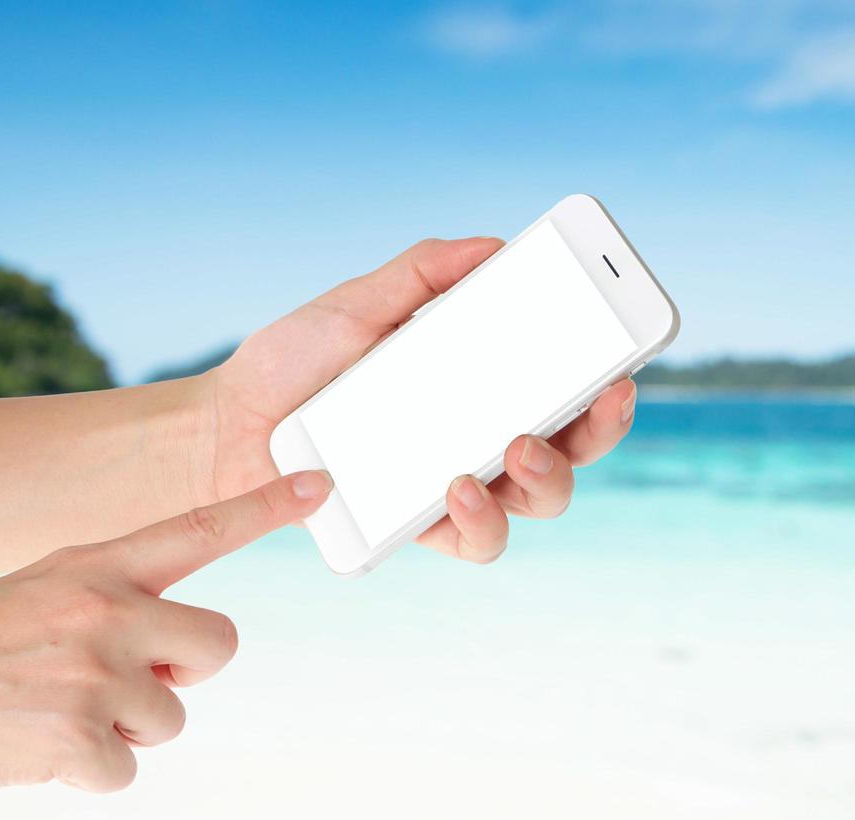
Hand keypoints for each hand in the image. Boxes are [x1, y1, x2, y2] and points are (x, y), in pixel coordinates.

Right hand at [0, 470, 331, 801]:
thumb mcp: (42, 595)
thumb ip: (115, 602)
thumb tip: (176, 656)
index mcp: (94, 566)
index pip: (197, 527)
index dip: (264, 505)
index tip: (319, 484)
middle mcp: (104, 607)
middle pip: (220, 644)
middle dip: (183, 674)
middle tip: (118, 681)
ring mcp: (93, 670)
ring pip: (171, 716)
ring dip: (123, 728)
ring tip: (51, 710)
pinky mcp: (76, 735)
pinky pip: (127, 768)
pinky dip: (88, 772)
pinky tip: (36, 747)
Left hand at [195, 237, 637, 562]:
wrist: (228, 425)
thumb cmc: (298, 362)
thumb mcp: (361, 303)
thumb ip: (424, 271)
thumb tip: (493, 245)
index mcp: (486, 383)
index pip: (567, 383)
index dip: (610, 377)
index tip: (626, 357)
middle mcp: (487, 437)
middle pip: (577, 445)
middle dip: (603, 426)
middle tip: (599, 394)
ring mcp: (461, 486)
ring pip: (543, 498)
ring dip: (551, 474)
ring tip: (518, 446)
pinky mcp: (422, 527)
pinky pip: (477, 540)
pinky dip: (481, 519)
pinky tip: (457, 488)